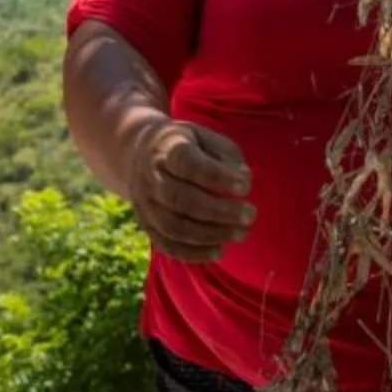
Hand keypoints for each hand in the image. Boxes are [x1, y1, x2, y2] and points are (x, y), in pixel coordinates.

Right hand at [122, 118, 254, 263]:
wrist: (140, 154)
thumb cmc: (188, 145)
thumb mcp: (208, 138)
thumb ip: (228, 156)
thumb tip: (244, 181)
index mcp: (167, 147)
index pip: (187, 163)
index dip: (217, 177)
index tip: (245, 187)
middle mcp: (151, 176)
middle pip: (180, 198)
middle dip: (219, 211)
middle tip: (250, 215)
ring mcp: (145, 203)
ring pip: (173, 226)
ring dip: (210, 235)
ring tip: (242, 233)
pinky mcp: (146, 225)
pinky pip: (166, 244)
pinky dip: (193, 253)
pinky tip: (219, 251)